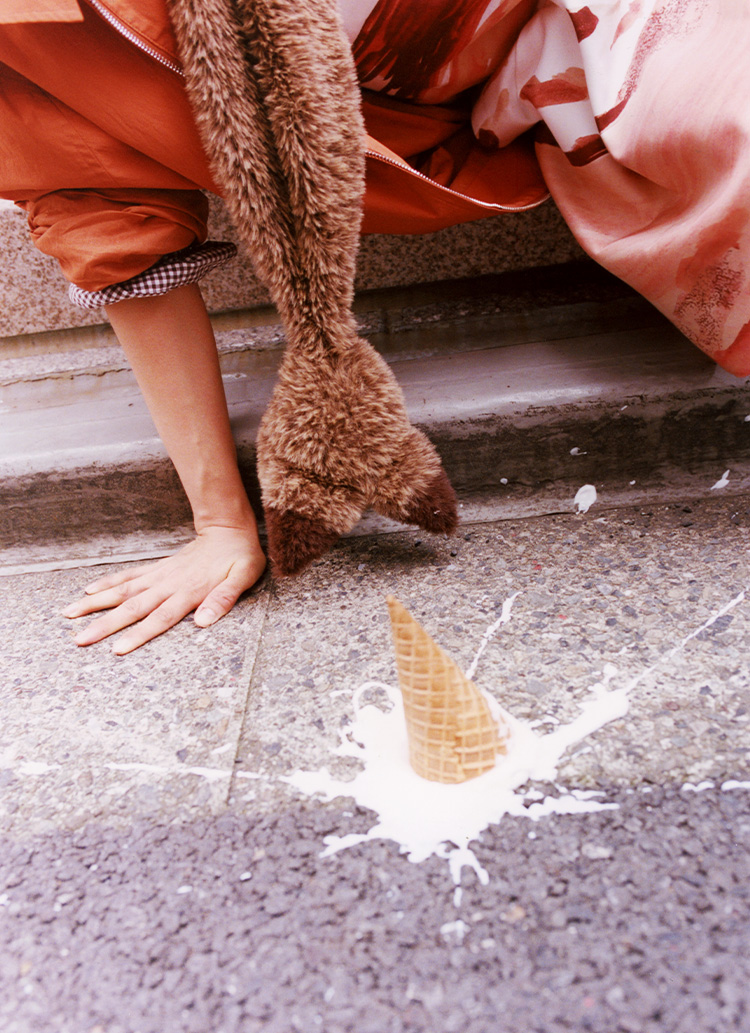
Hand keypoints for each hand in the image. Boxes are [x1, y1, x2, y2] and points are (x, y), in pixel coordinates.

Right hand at [63, 525, 266, 654]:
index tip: (116, 650)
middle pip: (132, 608)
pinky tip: (88, 591)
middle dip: (104, 625)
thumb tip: (204, 622)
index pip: (160, 618)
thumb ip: (224, 599)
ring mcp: (160, 575)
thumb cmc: (240, 558)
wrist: (229, 529)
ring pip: (122, 590)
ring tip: (68, 615)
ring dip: (95, 603)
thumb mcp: (243, 578)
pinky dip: (107, 583)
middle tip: (78, 640)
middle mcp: (169, 584)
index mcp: (189, 591)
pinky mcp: (157, 568)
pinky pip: (128, 575)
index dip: (138, 635)